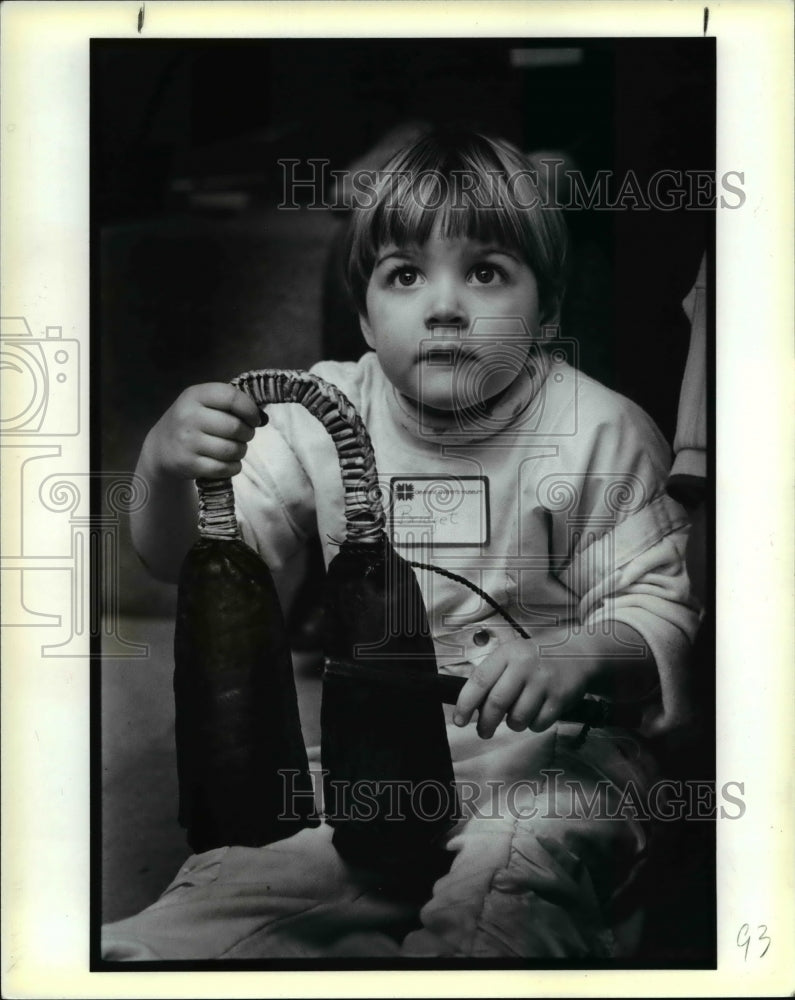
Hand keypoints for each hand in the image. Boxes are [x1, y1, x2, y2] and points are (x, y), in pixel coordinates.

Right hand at [143, 383, 262, 480]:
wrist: (161, 448)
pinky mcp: (189, 464)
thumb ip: (231, 405)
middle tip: (244, 436)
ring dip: (241, 451)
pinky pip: (224, 468)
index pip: (231, 397)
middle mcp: (188, 416)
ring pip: (232, 450)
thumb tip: (263, 418)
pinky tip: (229, 463)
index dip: (250, 409)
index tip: (255, 419)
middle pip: (235, 427)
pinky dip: (233, 467)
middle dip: (248, 434)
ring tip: (235, 449)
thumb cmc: (192, 422)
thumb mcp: (203, 404)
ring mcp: (187, 441)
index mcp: (194, 395)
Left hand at [453, 637, 594, 738]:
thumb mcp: (513, 654)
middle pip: (496, 703)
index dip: (465, 704)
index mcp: (507, 654)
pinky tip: (536, 713)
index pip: (479, 680)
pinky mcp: (559, 698)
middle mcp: (524, 666)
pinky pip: (538, 724)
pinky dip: (533, 725)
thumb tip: (473, 707)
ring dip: (513, 724)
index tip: (459, 720)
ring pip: (517, 718)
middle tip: (483, 732)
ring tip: (517, 716)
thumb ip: (493, 676)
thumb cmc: (538, 657)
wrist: (579, 653)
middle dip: (486, 724)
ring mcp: (543, 682)